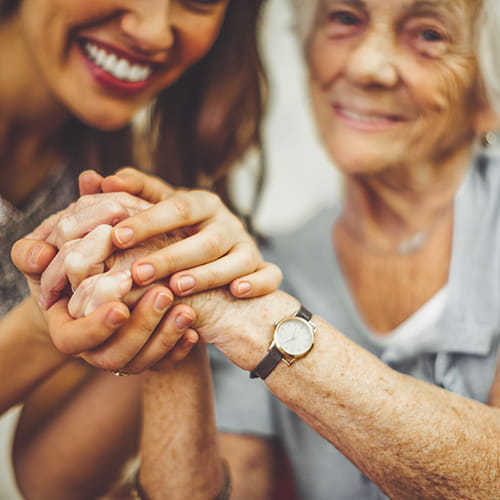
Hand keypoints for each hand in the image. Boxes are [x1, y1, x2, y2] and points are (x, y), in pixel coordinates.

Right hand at [11, 237, 197, 373]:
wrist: (104, 284)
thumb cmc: (76, 266)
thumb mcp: (55, 257)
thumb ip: (37, 254)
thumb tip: (39, 255)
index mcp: (67, 329)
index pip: (73, 340)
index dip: (95, 327)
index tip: (120, 306)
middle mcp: (94, 350)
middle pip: (113, 356)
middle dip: (140, 328)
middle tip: (163, 294)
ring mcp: (124, 356)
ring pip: (142, 363)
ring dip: (165, 337)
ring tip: (186, 310)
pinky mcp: (149, 356)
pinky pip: (164, 364)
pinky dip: (179, 350)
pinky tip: (195, 332)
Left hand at [79, 168, 282, 297]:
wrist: (219, 257)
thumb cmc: (180, 232)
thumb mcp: (157, 212)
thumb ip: (128, 196)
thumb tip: (89, 178)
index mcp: (202, 204)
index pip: (176, 206)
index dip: (148, 221)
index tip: (115, 236)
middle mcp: (227, 223)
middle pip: (205, 238)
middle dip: (171, 254)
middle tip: (137, 272)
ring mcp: (248, 246)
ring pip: (237, 257)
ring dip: (209, 272)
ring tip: (178, 285)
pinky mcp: (262, 268)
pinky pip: (270, 275)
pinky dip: (259, 282)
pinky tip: (238, 292)